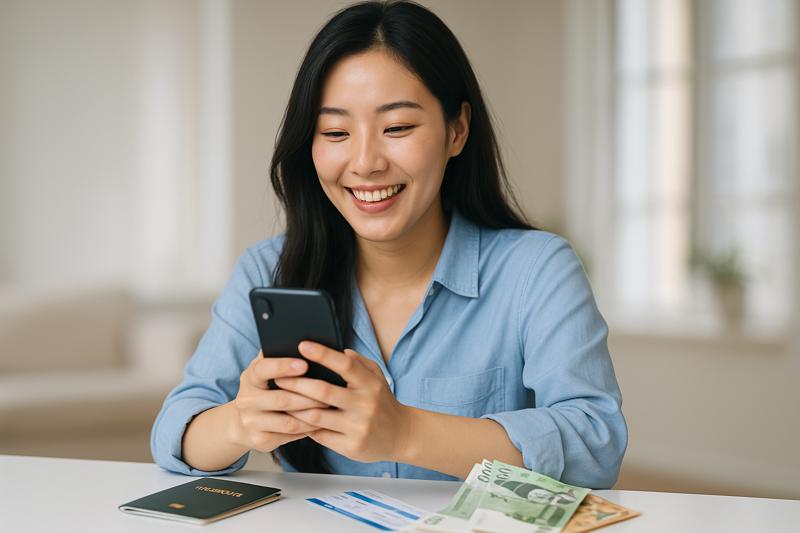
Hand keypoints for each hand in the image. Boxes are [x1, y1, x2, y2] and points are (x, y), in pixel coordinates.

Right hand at [230, 352, 329, 452]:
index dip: (284, 366)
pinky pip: (290, 435)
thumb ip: (278, 355)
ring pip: (288, 420)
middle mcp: (246, 400)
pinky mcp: (260, 439)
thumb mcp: (265, 370)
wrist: (242, 422)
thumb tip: (304, 341)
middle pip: (281, 399)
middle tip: (329, 391)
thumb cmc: (263, 389)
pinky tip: (321, 423)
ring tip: (330, 407)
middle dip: (308, 395)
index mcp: (249, 377)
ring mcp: (251, 422)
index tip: (304, 364)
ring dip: (312, 415)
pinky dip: (308, 429)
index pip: (264, 369)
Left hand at [274, 341, 410, 462]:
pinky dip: (305, 426)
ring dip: (294, 407)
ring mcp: (357, 427)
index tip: (303, 345)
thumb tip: (340, 351)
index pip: (345, 365)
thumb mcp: (377, 379)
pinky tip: (293, 418)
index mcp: (370, 384)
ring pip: (316, 416)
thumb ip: (359, 363)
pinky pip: (320, 435)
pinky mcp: (351, 446)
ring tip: (280, 398)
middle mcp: (365, 405)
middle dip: (297, 383)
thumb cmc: (383, 403)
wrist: (401, 436)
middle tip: (279, 376)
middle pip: (323, 391)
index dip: (323, 354)